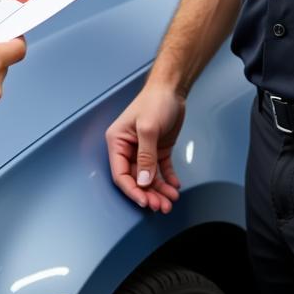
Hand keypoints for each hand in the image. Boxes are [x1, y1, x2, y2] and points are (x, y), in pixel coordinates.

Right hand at [106, 83, 185, 211]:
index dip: (132, 190)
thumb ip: (145, 157)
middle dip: (149, 194)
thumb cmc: (155, 101)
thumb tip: (142, 181)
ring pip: (149, 178)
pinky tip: (175, 186)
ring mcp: (144, 150)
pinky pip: (161, 170)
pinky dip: (168, 179)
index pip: (120, 173)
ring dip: (159, 190)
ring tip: (171, 199)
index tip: (145, 201)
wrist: (172, 89)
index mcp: (118, 141)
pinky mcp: (158, 150)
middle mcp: (128, 148)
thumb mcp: (148, 128)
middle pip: (136, 179)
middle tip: (162, 205)